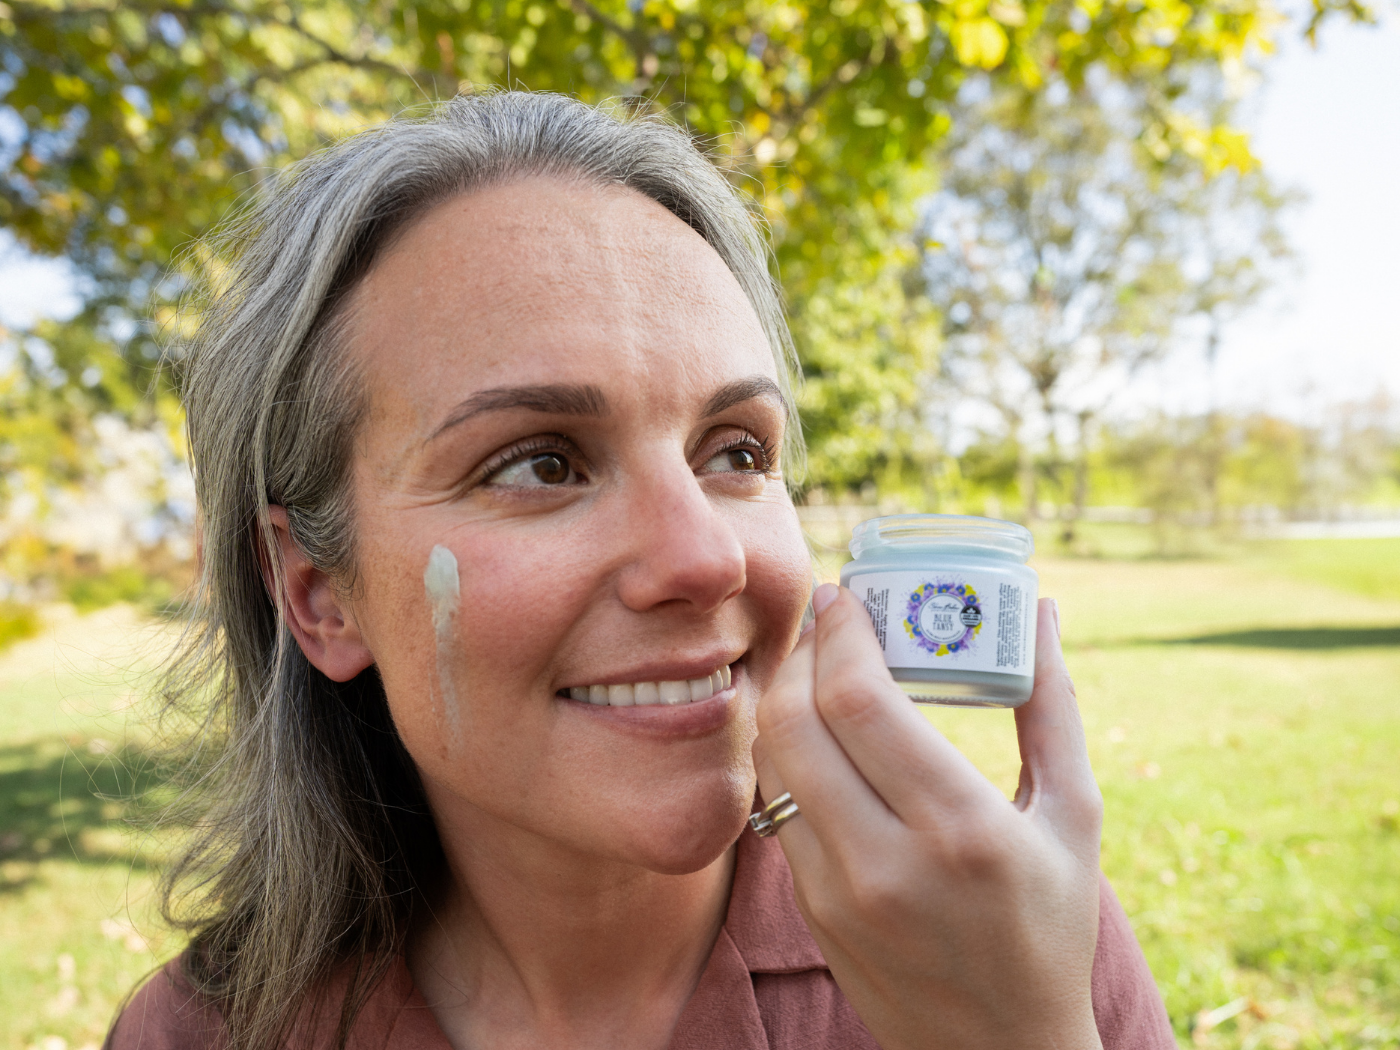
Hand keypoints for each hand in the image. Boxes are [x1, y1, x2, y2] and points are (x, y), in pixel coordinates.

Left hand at [752, 586, 1103, 1049]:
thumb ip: (1054, 709)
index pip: (858, 702)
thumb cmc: (1049, 930)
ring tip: (823, 664)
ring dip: (788, 696)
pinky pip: (778, 805)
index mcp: (960, 830)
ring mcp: (834, 892)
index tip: (848, 595)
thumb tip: (1045, 616)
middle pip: (795, 720)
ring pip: (774, 760)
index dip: (841, 634)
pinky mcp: (809, 909)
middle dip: (805, 651)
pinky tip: (820, 730)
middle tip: (829, 619)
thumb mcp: (1073, 817)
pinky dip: (791, 752)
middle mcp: (884, 861)